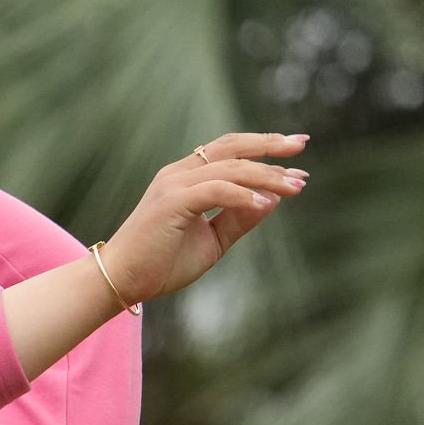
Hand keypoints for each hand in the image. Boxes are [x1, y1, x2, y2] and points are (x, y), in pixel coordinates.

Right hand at [99, 133, 310, 306]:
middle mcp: (179, 174)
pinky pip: (216, 190)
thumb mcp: (212, 240)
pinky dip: (243, 195)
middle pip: (231, 146)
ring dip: (266, 175)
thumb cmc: (161, 264)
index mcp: (185, 179)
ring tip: (294, 187)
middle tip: (301, 144)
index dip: (264, 153)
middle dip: (269, 143)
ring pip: (230, 168)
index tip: (297, 165)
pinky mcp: (171, 202)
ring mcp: (173, 186)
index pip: (229, 153)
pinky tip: (265, 204)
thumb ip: (239, 219)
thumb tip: (272, 200)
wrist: (122, 281)